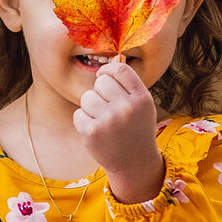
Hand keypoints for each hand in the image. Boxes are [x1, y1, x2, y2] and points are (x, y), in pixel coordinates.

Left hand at [73, 58, 163, 202]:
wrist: (134, 164)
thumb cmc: (136, 130)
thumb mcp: (143, 106)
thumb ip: (130, 84)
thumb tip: (113, 57)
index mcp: (142, 99)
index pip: (120, 70)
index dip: (108, 70)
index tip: (103, 76)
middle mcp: (127, 108)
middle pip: (101, 82)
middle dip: (100, 92)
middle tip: (107, 107)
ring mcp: (109, 121)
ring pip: (87, 97)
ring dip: (91, 107)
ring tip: (102, 121)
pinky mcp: (92, 133)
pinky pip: (78, 114)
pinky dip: (83, 122)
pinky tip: (96, 131)